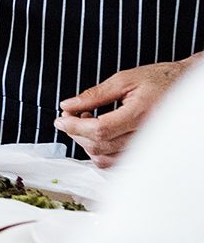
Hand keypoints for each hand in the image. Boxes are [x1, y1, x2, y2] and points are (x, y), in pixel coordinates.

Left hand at [56, 60, 189, 166]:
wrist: (182, 88)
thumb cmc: (158, 80)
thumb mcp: (124, 79)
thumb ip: (94, 95)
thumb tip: (68, 105)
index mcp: (140, 114)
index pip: (100, 129)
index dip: (75, 126)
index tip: (61, 119)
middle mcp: (145, 135)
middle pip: (99, 145)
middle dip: (76, 132)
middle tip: (71, 115)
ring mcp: (146, 147)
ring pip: (105, 158)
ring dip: (86, 142)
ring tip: (87, 121)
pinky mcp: (144, 153)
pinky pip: (115, 163)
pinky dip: (99, 152)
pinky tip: (97, 134)